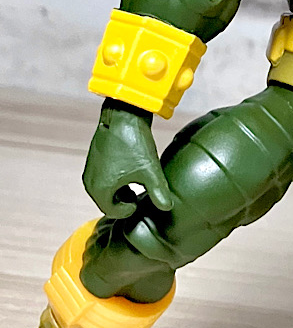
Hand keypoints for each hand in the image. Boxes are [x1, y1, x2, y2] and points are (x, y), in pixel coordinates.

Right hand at [82, 100, 173, 217]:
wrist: (122, 114)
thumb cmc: (134, 142)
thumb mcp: (150, 170)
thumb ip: (158, 192)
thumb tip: (167, 207)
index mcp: (100, 189)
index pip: (113, 212)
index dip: (129, 209)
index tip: (141, 200)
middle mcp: (90, 182)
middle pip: (108, 202)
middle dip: (124, 201)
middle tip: (141, 194)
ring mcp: (90, 170)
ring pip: (105, 191)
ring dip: (120, 191)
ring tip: (137, 183)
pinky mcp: (93, 160)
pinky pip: (102, 179)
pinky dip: (115, 181)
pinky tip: (130, 172)